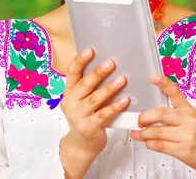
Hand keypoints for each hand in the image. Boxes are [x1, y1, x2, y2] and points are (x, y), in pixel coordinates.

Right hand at [59, 48, 129, 178]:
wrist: (82, 144)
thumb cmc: (87, 116)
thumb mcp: (83, 99)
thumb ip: (91, 85)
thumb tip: (110, 63)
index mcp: (69, 92)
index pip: (71, 73)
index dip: (80, 61)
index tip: (91, 50)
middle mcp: (70, 102)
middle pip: (84, 84)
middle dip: (98, 73)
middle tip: (112, 63)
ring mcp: (78, 116)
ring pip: (94, 99)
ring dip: (109, 88)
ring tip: (122, 79)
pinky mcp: (88, 127)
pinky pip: (103, 115)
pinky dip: (115, 106)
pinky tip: (125, 100)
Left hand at [131, 74, 195, 178]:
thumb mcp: (194, 119)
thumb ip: (176, 115)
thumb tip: (152, 115)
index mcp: (189, 110)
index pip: (175, 93)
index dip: (163, 83)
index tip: (152, 76)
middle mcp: (188, 120)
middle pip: (160, 114)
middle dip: (144, 117)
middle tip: (138, 121)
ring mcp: (187, 136)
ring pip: (157, 132)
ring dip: (143, 134)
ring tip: (138, 134)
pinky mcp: (184, 150)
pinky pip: (160, 145)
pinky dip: (149, 144)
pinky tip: (148, 143)